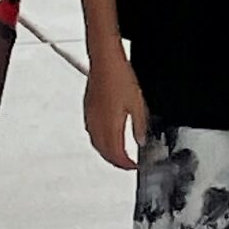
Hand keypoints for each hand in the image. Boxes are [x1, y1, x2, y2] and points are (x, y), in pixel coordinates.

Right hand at [83, 48, 149, 170]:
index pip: (116, 154)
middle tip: (126, 163)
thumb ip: (139, 126)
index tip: (133, 166)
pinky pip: (92, 132)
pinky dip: (100, 140)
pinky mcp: (88, 109)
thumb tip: (140, 140)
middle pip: (104, 151)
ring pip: (96, 143)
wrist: (105, 61)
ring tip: (117, 154)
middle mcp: (97, 124)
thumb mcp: (137, 104)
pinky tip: (106, 136)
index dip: (125, 164)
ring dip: (106, 152)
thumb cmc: (119, 78)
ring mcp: (90, 116)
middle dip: (115, 161)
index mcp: (110, 126)